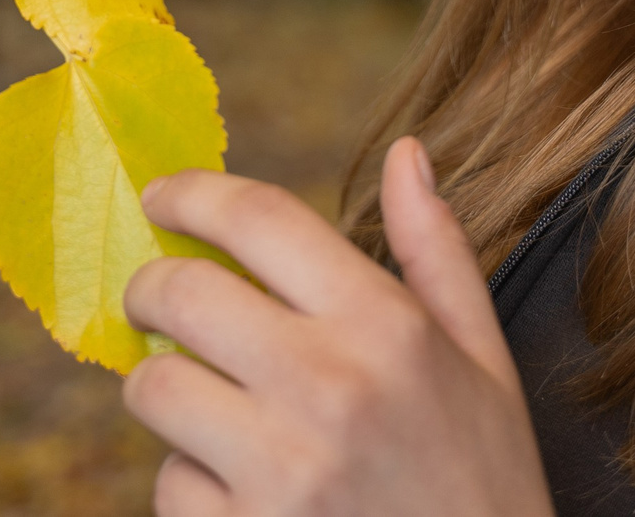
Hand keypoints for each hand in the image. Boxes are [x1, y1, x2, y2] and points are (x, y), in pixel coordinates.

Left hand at [120, 136, 555, 516]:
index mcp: (387, 328)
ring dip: (165, 391)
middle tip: (158, 300)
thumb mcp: (484, 363)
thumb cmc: (482, 484)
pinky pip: (169, 486)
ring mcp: (279, 469)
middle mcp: (328, 386)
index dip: (194, 194)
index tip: (163, 196)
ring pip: (156, 389)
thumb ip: (437, 254)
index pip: (261, 219)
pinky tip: (242, 493)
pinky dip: (190, 486)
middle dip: (151, 289)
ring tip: (207, 406)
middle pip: (181, 294)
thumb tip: (406, 152)